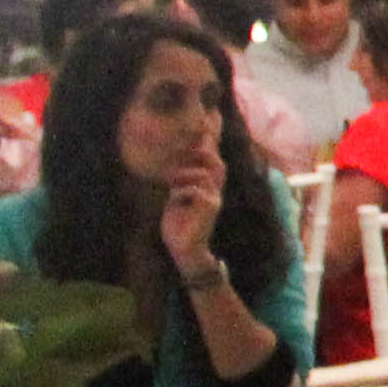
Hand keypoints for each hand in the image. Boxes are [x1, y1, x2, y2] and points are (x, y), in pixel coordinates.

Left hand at [158, 155, 226, 278]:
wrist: (185, 250)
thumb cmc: (179, 226)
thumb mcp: (177, 200)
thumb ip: (181, 184)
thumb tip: (173, 168)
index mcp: (209, 190)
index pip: (214, 164)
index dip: (209, 149)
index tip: (197, 137)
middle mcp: (215, 193)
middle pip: (218, 165)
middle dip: (203, 154)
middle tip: (183, 151)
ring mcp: (214, 200)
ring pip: (204, 175)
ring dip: (184, 173)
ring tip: (169, 178)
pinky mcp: (209, 208)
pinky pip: (195, 190)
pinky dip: (181, 190)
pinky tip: (172, 197)